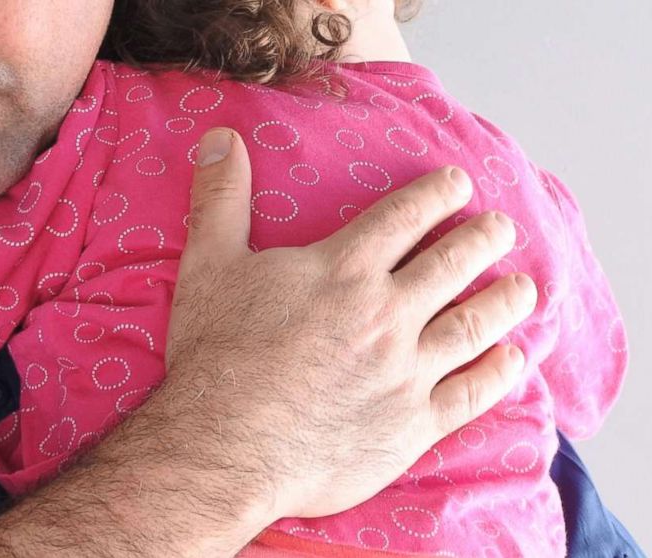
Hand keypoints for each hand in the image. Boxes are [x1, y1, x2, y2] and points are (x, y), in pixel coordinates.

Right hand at [165, 128, 537, 519]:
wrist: (225, 446)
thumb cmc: (215, 355)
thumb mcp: (208, 265)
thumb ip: (220, 198)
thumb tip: (218, 137)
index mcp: (342, 270)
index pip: (403, 218)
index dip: (436, 194)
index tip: (458, 184)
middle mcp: (385, 314)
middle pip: (452, 263)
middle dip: (483, 239)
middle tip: (501, 227)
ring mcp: (405, 371)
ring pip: (473, 324)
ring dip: (505, 300)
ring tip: (523, 287)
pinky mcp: (412, 425)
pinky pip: (471, 393)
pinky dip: (498, 373)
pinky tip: (512, 359)